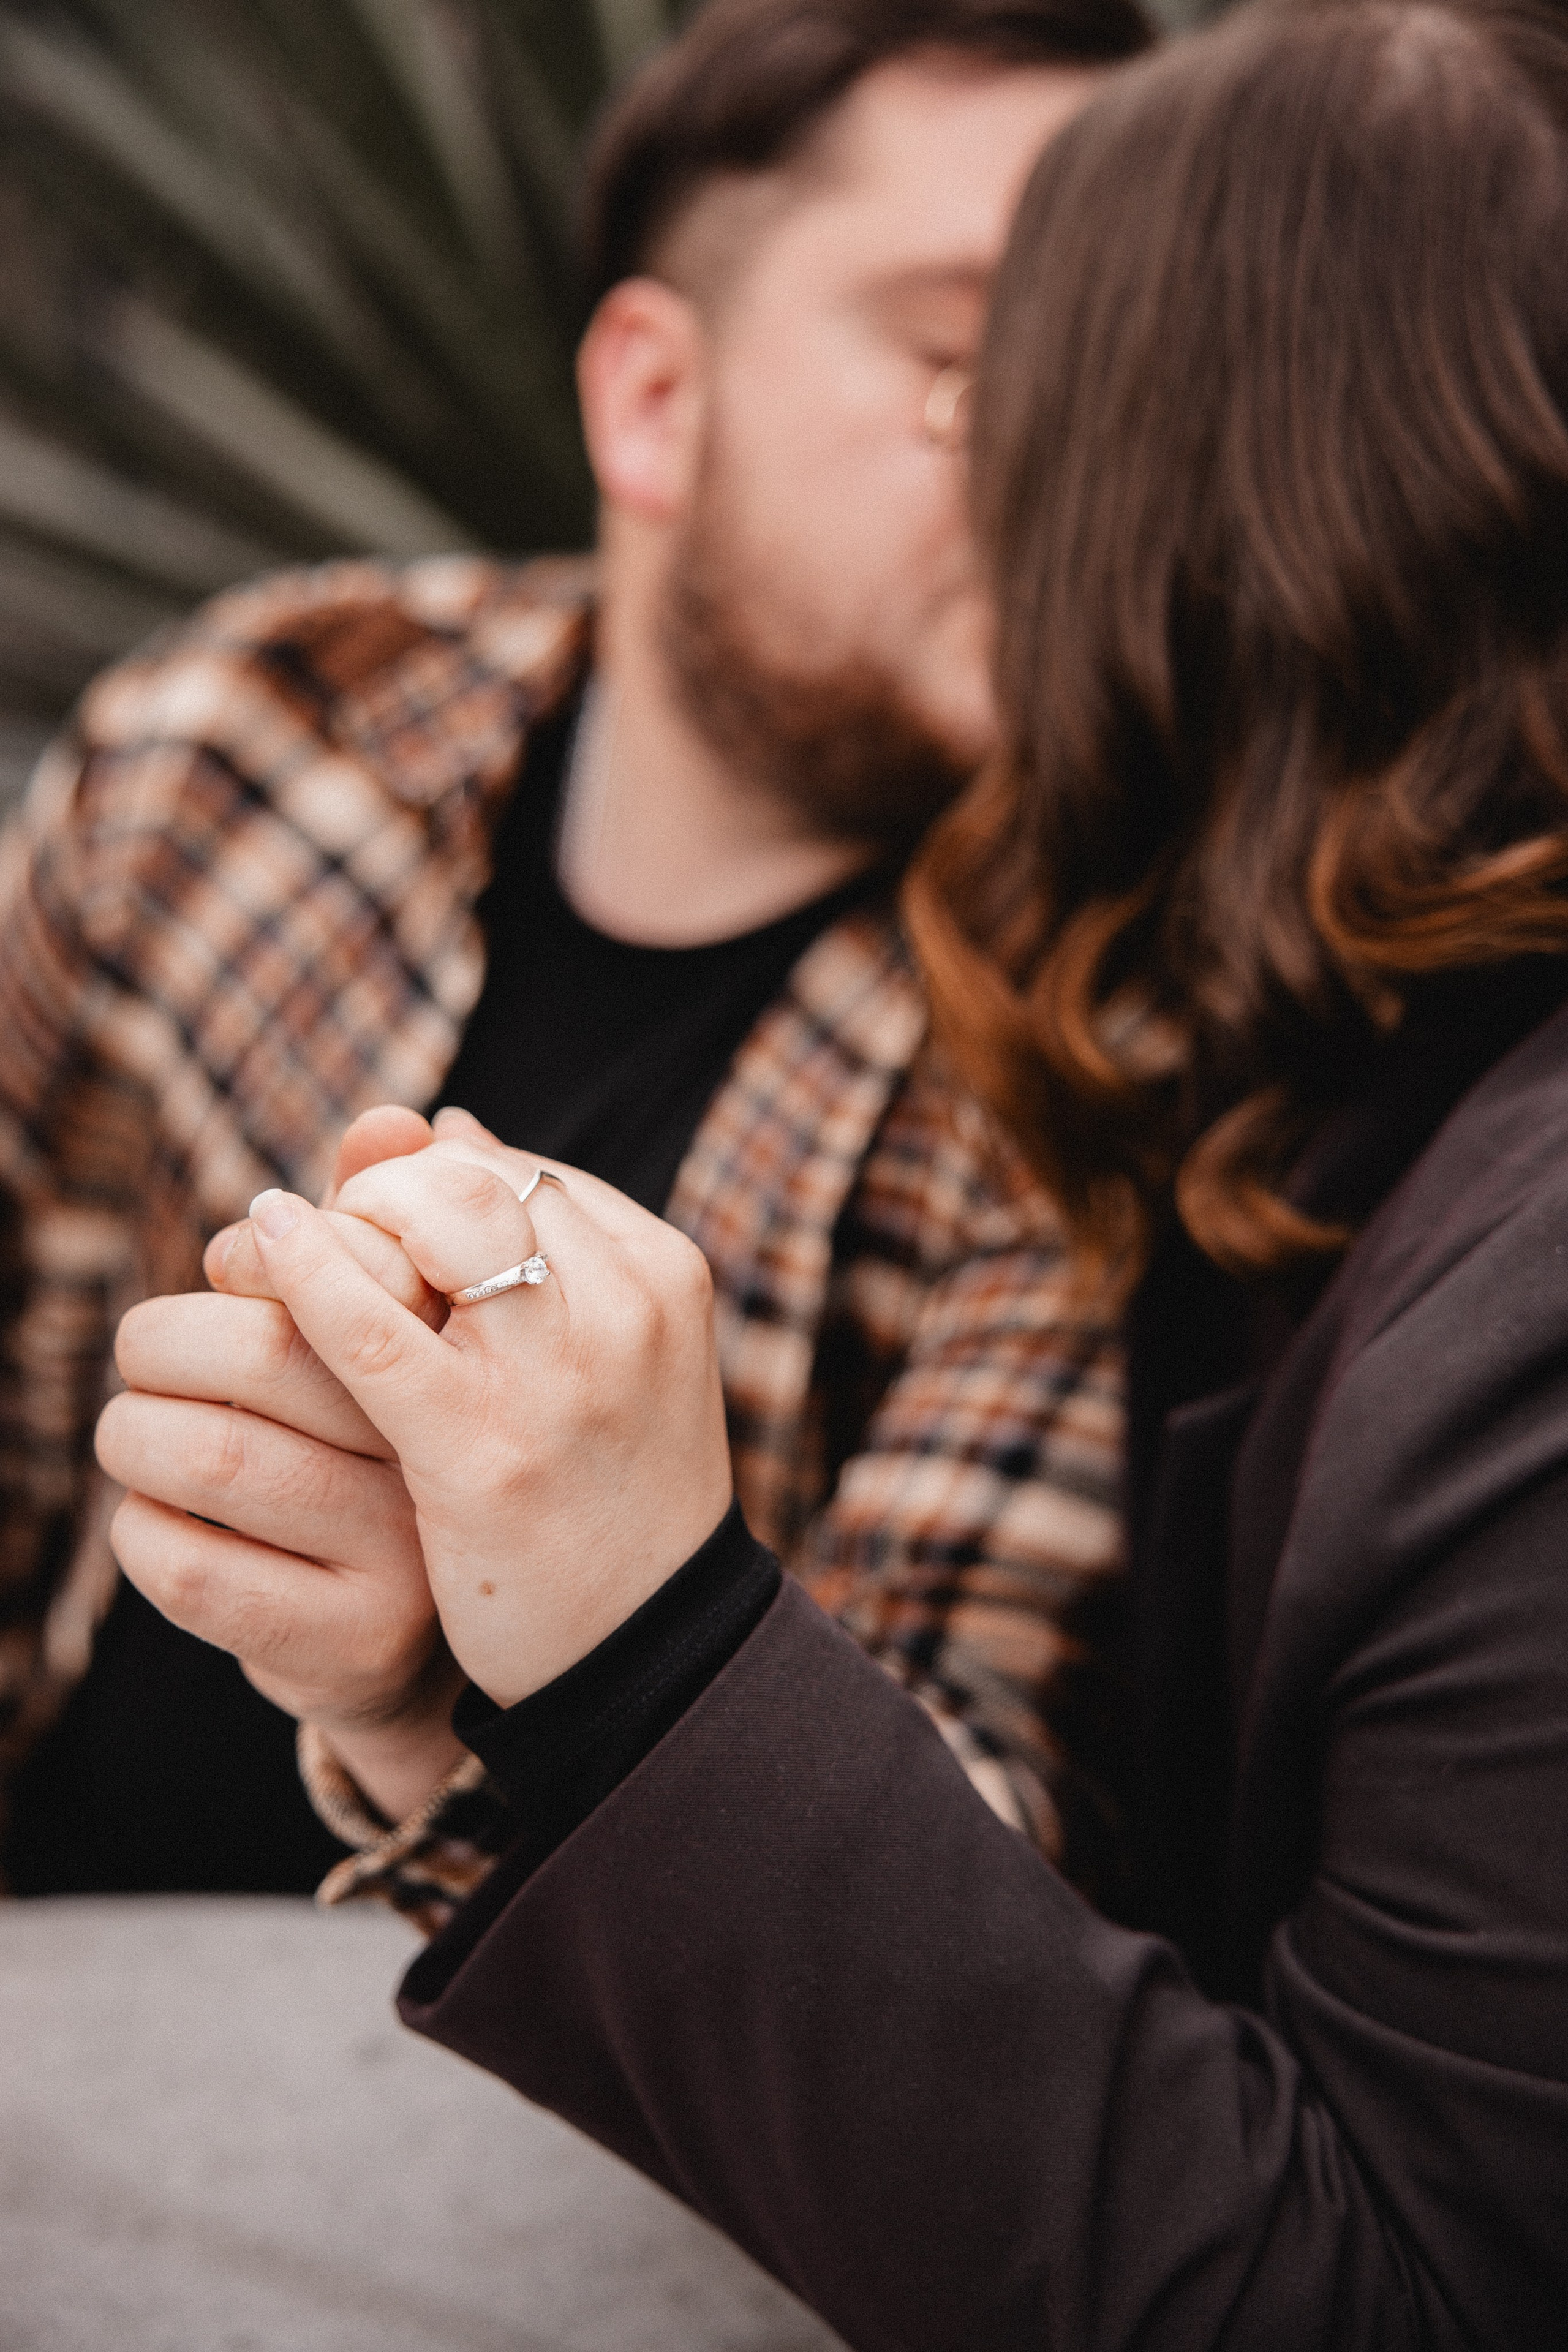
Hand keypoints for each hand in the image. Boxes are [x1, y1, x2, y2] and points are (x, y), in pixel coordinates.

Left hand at [97, 1277, 466, 1825]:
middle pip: (268, 1352)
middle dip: (163, 1339)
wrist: (420, 1639)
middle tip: (145, 1354)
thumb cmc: (374, 1450)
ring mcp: (408, 1561)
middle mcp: (445, 1459)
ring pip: (214, 1458)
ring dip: (132, 1434)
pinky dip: (138, 1530)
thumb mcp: (386, 1338)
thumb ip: (368, 1235)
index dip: (251, 1258)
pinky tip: (153, 1517)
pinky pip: (194, 1569)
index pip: (346, 1272)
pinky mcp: (350, 1645)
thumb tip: (380, 1128)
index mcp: (458, 1361)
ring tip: (135, 1433)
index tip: (227, 1270)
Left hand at [232, 1113, 733, 1706]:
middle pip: (476, 1182)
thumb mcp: (609, 1351)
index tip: (376, 1205)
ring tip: (278, 1236)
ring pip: (429, 1225)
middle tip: (332, 1226)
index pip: (523, 1172)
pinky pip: (373, 1332)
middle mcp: (623, 1311)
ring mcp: (558, 1381)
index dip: (431, 1172)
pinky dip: (307, 1273)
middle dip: (386, 1187)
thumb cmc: (615, 1490)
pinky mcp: (482, 1451)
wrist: (653, 1646)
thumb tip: (443, 1127)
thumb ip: (536, 1244)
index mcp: (662, 1275)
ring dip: (342, 1216)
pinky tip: (260, 1250)